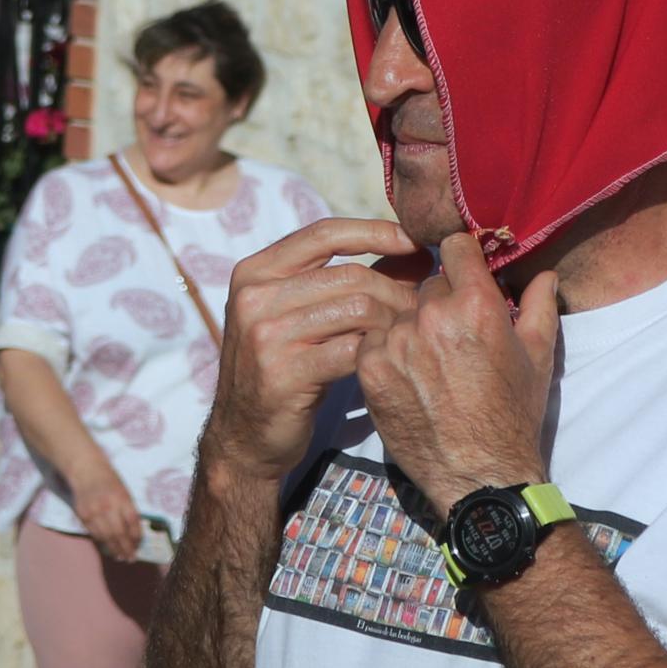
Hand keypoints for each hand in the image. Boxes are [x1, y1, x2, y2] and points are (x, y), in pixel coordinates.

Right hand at [68, 465, 150, 565]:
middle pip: (119, 533)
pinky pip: (94, 533)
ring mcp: (94, 512)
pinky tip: (108, 547)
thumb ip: (128, 510)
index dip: (137, 537)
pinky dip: (102, 542)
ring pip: (106, 537)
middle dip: (126, 548)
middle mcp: (108, 506)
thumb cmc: (109, 481)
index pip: (132, 522)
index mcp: (122, 498)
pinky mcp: (83, 516)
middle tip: (130, 558)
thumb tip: (133, 533)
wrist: (86, 470)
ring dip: (114, 549)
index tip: (138, 545)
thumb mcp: (124, 492)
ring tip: (120, 556)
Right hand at [199, 216, 419, 490]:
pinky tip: (386, 361)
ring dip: (393, 322)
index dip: (376, 232)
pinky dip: (378, 353)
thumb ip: (349, 281)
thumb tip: (417, 251)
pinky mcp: (283, 373)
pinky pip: (352, 350)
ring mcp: (264, 335)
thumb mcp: (302, 316)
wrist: (242, 435)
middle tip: (423, 308)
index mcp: (255, 272)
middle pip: (350, 275)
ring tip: (408, 336)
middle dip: (396, 289)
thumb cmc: (284, 369)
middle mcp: (254, 296)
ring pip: (357, 309)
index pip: (325, 233)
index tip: (415, 242)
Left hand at [353, 235, 562, 511]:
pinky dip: (386, 351)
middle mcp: (431, 315)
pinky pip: (373, 340)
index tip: (461, 269)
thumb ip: (539, 305)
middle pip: (425, 283)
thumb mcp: (538, 357)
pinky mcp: (370, 369)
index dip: (460, 256)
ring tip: (429, 361)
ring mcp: (396, 342)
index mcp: (475, 303)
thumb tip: (546, 274)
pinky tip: (407, 376)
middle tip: (452, 334)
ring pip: (397, 312)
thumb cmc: (514, 416)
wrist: (478, 474)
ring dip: (410, 327)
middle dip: (439, 301)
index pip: (454, 246)